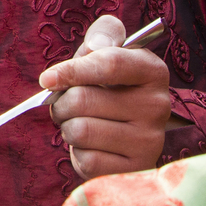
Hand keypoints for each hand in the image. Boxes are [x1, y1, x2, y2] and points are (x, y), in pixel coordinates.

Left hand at [40, 14, 179, 178]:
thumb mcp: (110, 53)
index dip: (71, 69)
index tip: (47, 79)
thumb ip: (104, 35)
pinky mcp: (135, 170)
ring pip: (79, 131)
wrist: (131, 132)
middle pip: (83, 99)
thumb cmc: (111, 86)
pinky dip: (79, 154)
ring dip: (68, 127)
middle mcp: (158, 106)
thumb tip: (95, 46)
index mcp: (153, 71)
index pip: (109, 63)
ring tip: (81, 123)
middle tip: (68, 104)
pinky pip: (86, 160)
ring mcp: (150, 141)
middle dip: (62, 102)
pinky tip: (93, 147)